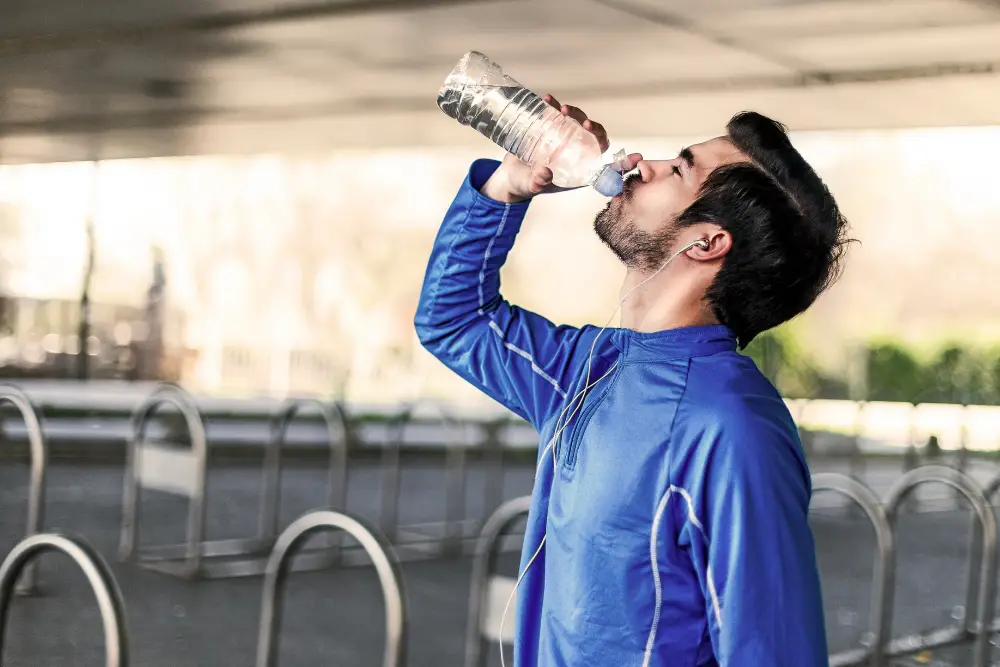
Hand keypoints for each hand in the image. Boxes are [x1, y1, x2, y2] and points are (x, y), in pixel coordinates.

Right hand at [480, 94, 642, 203]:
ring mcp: (565, 139)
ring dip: (575, 113)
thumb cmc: (526, 184)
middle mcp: (576, 153)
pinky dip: (553, 106)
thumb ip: (538, 182)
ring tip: (560, 109)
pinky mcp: (551, 128)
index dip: (622, 163)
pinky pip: (557, 114)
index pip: (605, 166)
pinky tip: (547, 100)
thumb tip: (545, 174)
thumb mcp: (531, 186)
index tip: (636, 158)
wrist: (510, 174)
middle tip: (584, 124)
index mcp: (579, 170)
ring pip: (579, 122)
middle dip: (595, 129)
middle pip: (596, 138)